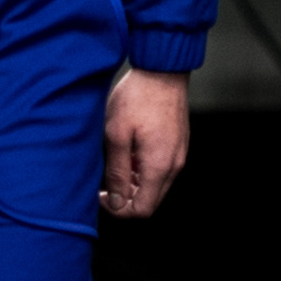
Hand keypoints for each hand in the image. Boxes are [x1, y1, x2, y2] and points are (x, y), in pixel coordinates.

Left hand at [100, 69, 188, 218]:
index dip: (119, 210)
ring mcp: (179, 155)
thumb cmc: (137, 98)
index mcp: (159, 166)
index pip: (142, 210)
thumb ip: (117, 172)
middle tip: (105, 182)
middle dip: (126, 198)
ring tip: (116, 162)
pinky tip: (129, 151)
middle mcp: (174, 165)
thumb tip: (116, 201)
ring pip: (155, 186)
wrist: (162, 70)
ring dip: (134, 183)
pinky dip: (143, 170)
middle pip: (150, 201)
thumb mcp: (116, 135)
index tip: (101, 196)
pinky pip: (161, 170)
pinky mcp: (178, 145)